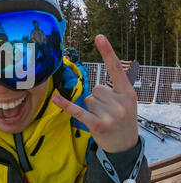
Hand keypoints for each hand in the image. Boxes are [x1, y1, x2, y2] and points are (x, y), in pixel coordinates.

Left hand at [52, 34, 138, 152]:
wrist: (126, 146)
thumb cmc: (123, 120)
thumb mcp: (126, 102)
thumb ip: (113, 90)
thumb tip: (92, 89)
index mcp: (128, 93)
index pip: (116, 69)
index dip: (107, 52)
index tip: (99, 36)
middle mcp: (120, 102)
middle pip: (95, 89)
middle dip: (98, 100)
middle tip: (108, 112)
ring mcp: (110, 114)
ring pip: (87, 100)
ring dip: (91, 109)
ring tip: (103, 119)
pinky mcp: (97, 124)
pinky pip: (78, 111)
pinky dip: (66, 105)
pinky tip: (55, 98)